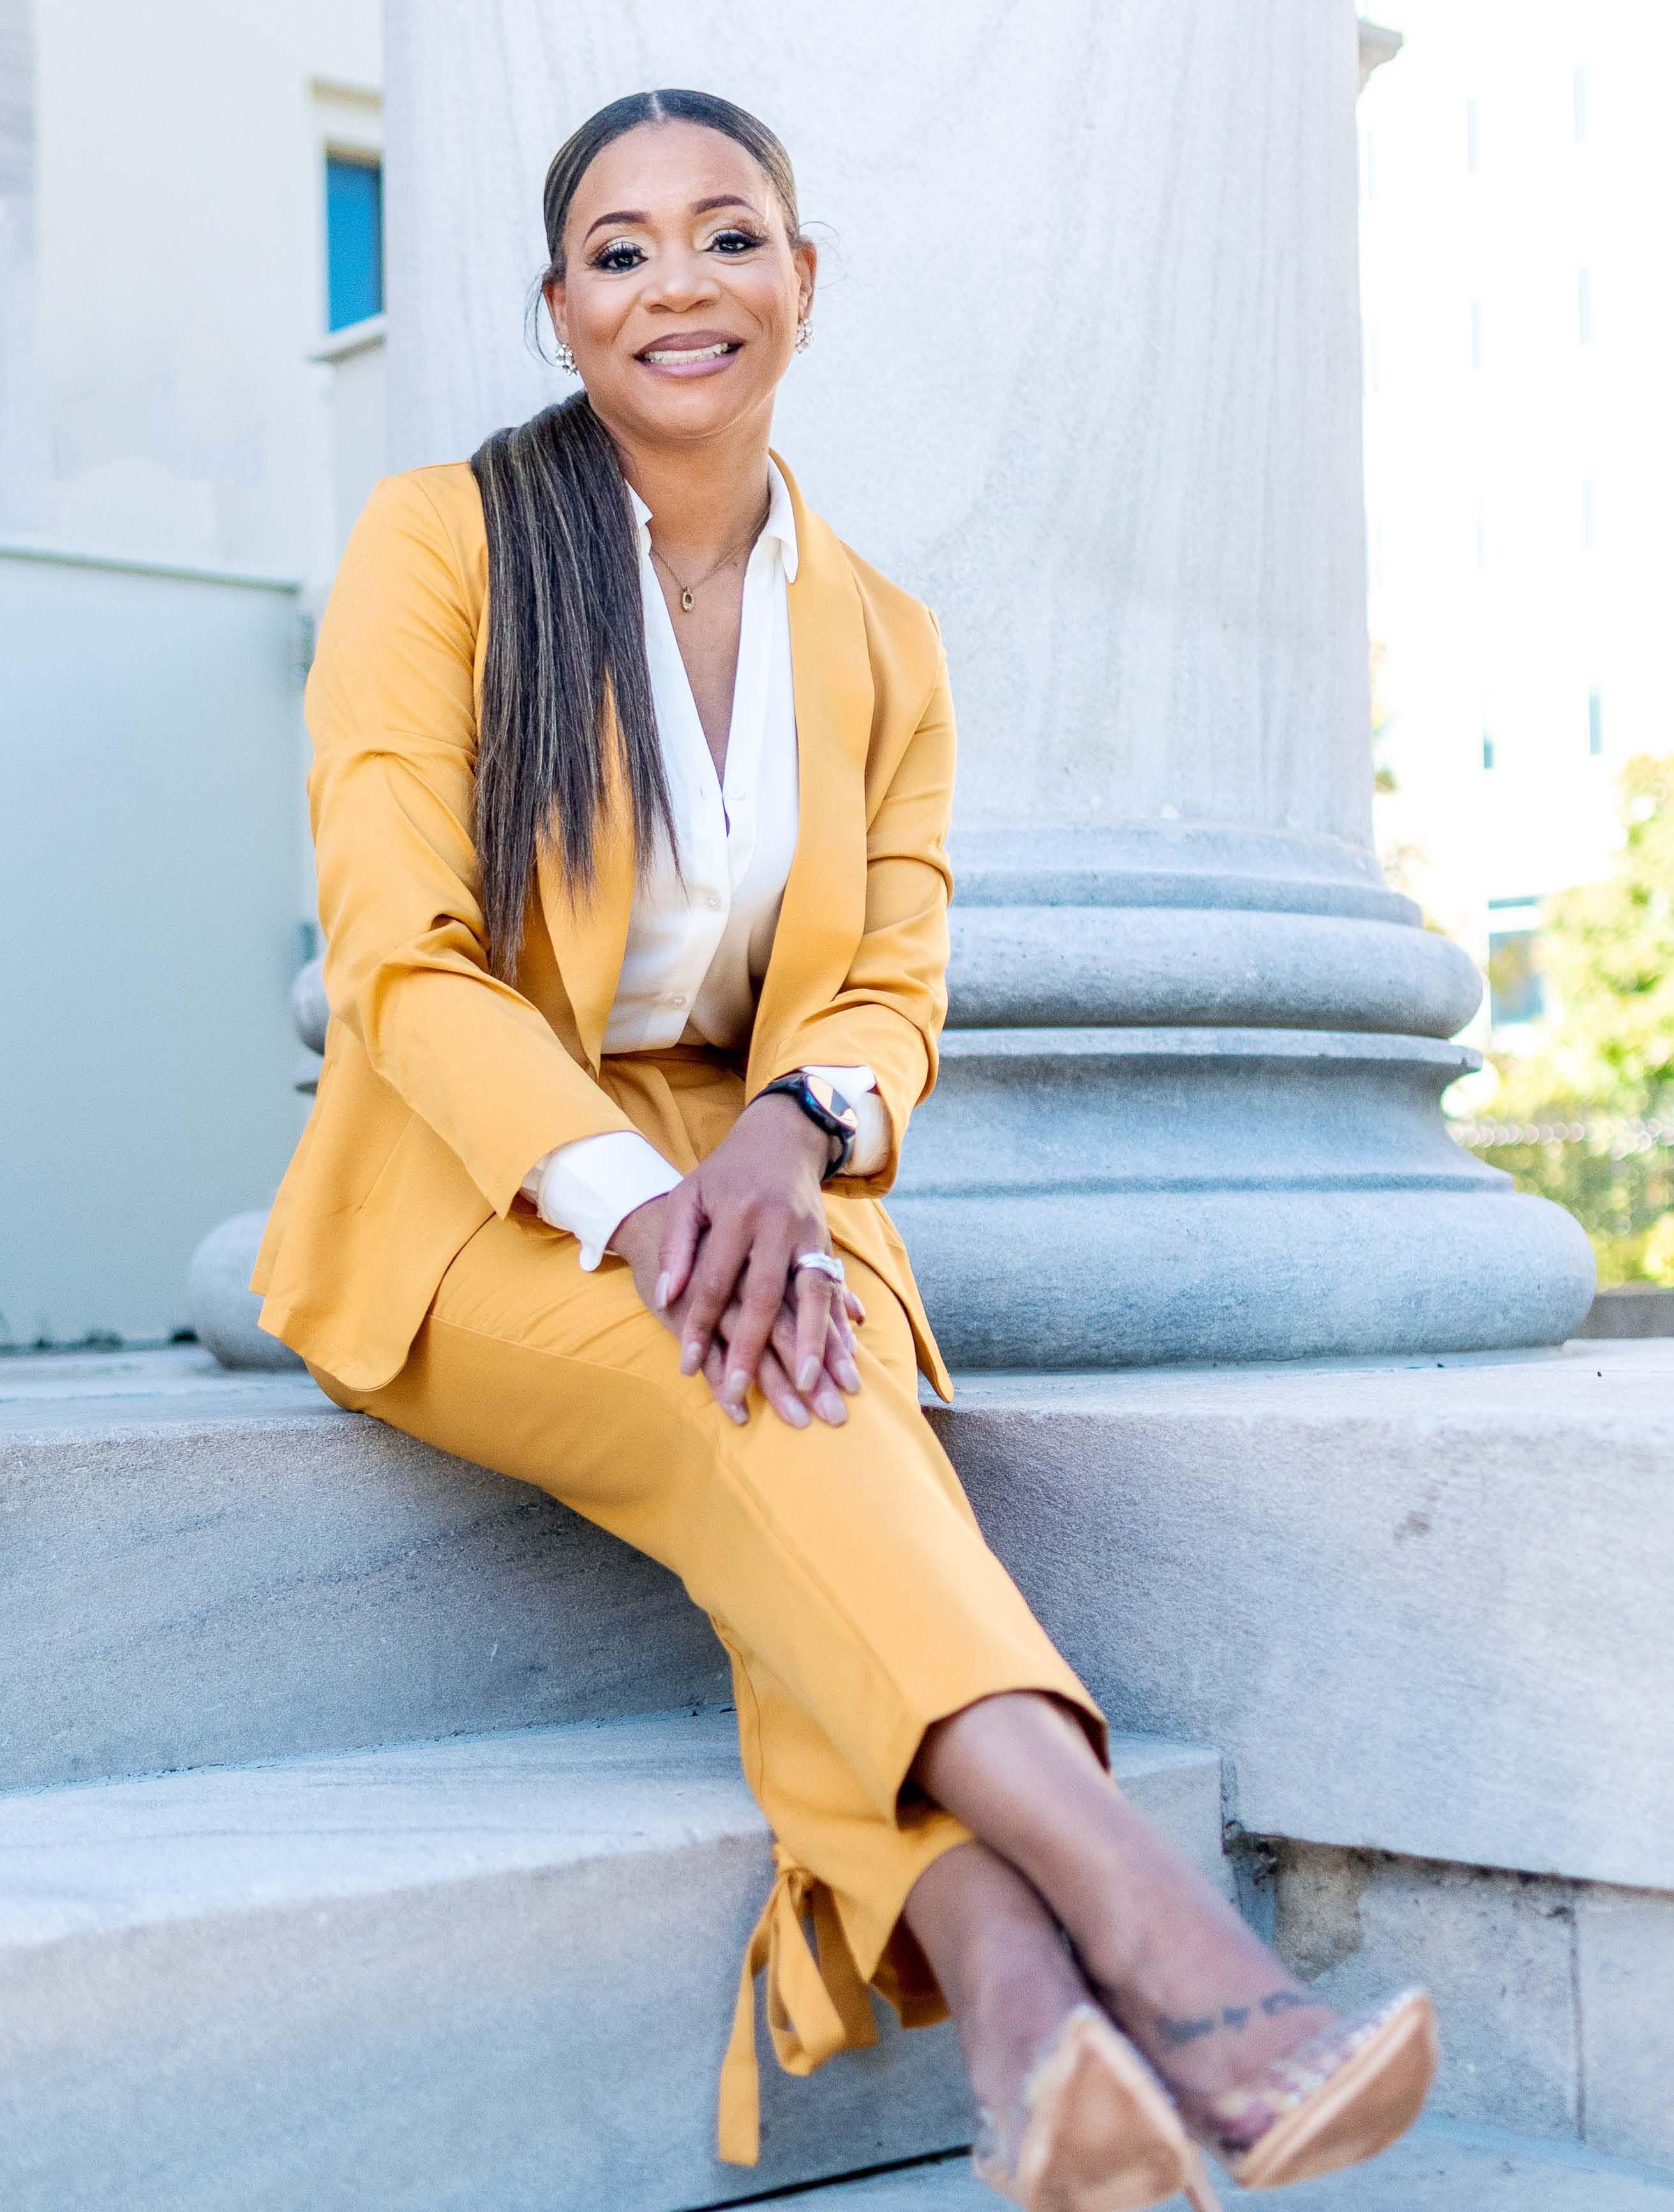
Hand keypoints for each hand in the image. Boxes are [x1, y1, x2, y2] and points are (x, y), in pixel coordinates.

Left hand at [607, 1103, 863, 1424]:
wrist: (782, 1137)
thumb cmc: (726, 1172)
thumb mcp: (690, 1196)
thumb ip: (678, 1245)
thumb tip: (666, 1296)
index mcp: (737, 1214)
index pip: (714, 1282)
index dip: (698, 1326)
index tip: (685, 1367)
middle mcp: (776, 1227)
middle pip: (764, 1298)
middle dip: (752, 1349)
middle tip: (741, 1392)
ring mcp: (809, 1236)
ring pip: (813, 1296)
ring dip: (814, 1344)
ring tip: (811, 1386)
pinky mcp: (828, 1243)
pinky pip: (836, 1290)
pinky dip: (840, 1326)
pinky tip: (847, 1358)